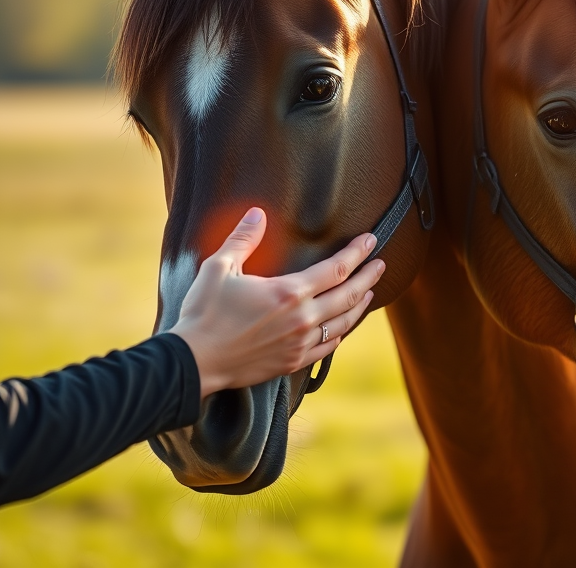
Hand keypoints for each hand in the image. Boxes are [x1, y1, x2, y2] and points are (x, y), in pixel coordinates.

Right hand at [168, 207, 384, 398]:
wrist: (194, 361)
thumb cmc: (203, 313)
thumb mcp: (219, 268)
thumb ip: (243, 239)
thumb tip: (257, 213)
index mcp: (289, 292)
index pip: (336, 269)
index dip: (357, 254)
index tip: (370, 241)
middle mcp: (302, 318)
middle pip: (349, 295)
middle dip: (369, 277)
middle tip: (381, 264)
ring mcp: (300, 343)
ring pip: (344, 323)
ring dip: (360, 305)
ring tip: (370, 292)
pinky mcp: (293, 361)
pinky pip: (328, 346)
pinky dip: (341, 333)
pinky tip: (345, 327)